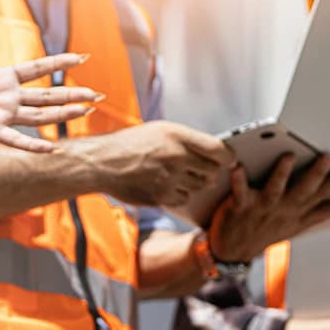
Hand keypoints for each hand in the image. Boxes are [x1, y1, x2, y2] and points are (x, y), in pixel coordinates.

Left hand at [0, 23, 101, 152]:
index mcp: (6, 78)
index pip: (38, 68)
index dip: (59, 63)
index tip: (82, 57)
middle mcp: (12, 97)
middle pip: (48, 95)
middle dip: (72, 93)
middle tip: (97, 94)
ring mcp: (6, 116)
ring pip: (40, 115)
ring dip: (63, 114)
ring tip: (86, 111)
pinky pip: (17, 139)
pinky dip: (33, 145)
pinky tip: (52, 149)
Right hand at [89, 120, 235, 206]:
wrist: (102, 162)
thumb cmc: (130, 144)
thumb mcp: (160, 131)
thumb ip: (187, 141)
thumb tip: (214, 154)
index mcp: (178, 136)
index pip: (220, 151)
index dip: (228, 157)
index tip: (228, 159)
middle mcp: (176, 157)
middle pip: (212, 172)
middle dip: (209, 171)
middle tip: (199, 168)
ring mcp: (169, 179)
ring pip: (199, 187)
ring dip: (194, 183)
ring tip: (178, 174)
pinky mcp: (161, 196)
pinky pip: (184, 199)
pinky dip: (179, 194)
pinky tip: (167, 185)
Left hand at [209, 153, 329, 261]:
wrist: (231, 253)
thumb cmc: (263, 235)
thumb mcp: (295, 227)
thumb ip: (318, 215)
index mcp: (296, 212)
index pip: (322, 194)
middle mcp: (282, 209)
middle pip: (303, 189)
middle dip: (317, 173)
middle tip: (329, 156)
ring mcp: (261, 208)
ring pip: (275, 188)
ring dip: (282, 173)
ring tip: (289, 156)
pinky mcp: (240, 206)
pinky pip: (239, 192)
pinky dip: (238, 180)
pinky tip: (238, 167)